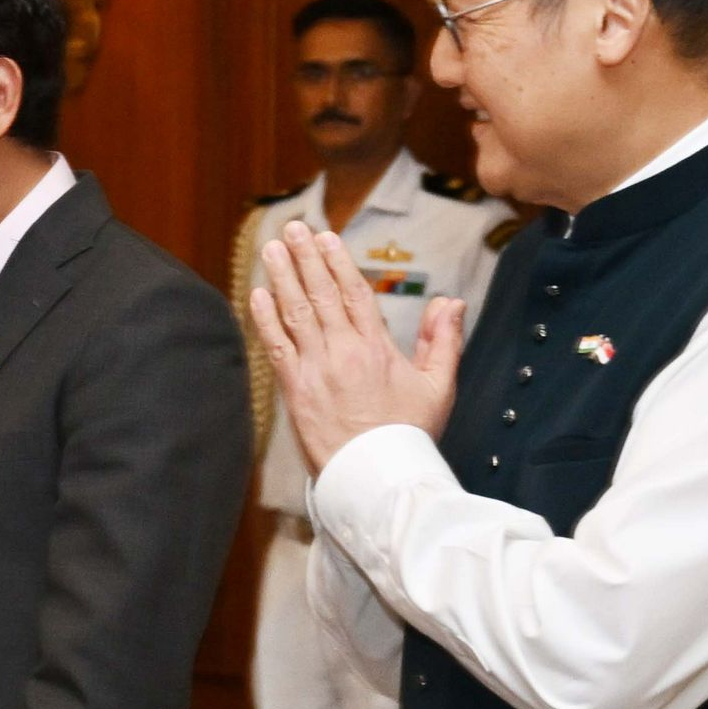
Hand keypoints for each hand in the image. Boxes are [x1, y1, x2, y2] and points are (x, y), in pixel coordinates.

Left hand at [248, 228, 461, 475]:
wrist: (378, 478)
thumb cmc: (410, 436)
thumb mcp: (439, 388)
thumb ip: (444, 341)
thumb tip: (451, 302)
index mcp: (378, 347)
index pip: (354, 293)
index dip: (338, 262)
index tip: (326, 237)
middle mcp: (344, 351)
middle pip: (321, 293)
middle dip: (305, 258)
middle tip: (292, 230)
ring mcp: (317, 369)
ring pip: (296, 312)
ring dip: (281, 277)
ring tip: (271, 249)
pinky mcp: (295, 391)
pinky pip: (276, 346)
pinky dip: (265, 319)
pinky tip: (257, 295)